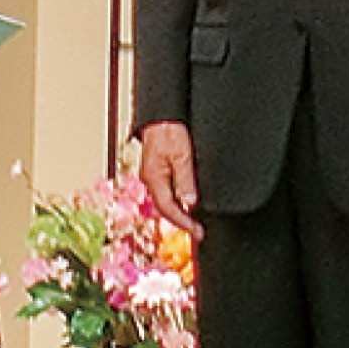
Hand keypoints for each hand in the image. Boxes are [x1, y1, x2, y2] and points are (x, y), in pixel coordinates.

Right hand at [140, 121, 203, 241]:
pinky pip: (166, 191)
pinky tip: (186, 203)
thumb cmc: (169, 131)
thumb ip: (185, 180)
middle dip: (181, 221)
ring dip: (179, 212)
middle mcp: (150, 179)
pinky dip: (176, 201)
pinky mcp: (157, 171)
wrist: (161, 116)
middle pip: (165, 208)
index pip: (168, 208)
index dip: (184, 222)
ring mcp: (152, 175)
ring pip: (165, 200)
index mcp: (154, 178)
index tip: (197, 231)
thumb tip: (189, 203)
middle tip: (198, 232)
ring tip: (194, 222)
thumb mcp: (182, 155)